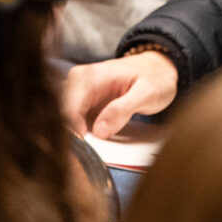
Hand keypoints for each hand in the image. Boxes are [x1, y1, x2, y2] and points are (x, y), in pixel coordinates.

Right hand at [63, 50, 179, 138]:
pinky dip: (81, 133)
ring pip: (65, 120)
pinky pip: (74, 122)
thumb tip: (99, 130)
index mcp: (92, 76)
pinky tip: (94, 141)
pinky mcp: (84, 103)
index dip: (74, 131)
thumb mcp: (147, 93)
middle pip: (62, 115)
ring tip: (92, 148)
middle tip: (89, 153)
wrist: (159, 69)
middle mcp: (79, 82)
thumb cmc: (155, 78)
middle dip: (72, 135)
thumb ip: (123, 109)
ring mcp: (80, 92)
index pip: (69, 108)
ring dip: (75, 136)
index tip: (86, 149)